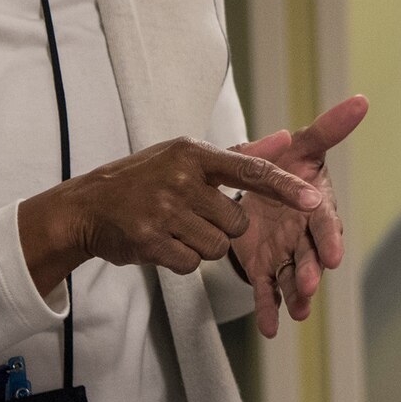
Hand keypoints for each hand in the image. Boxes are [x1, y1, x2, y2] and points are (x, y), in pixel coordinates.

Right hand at [18, 137, 320, 294]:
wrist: (87, 207)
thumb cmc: (146, 179)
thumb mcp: (188, 157)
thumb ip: (239, 155)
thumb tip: (285, 138)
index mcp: (194, 153)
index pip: (251, 170)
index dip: (285, 187)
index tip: (313, 201)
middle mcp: (181, 179)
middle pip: (236, 223)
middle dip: (222, 228)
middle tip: (192, 216)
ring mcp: (164, 210)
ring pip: (217, 247)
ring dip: (201, 246)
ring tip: (175, 228)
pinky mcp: (150, 240)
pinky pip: (191, 264)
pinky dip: (181, 260)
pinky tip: (162, 243)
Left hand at [228, 95, 367, 337]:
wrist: (257, 185)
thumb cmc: (287, 163)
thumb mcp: (302, 144)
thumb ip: (329, 128)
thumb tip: (362, 100)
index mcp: (314, 204)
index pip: (324, 221)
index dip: (328, 237)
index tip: (333, 255)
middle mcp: (305, 233)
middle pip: (309, 254)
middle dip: (310, 270)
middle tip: (309, 286)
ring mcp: (286, 253)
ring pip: (291, 276)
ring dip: (294, 295)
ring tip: (297, 313)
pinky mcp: (265, 267)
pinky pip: (267, 291)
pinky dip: (269, 311)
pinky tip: (269, 330)